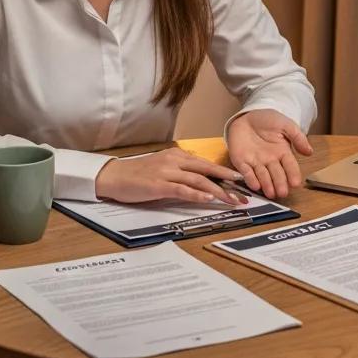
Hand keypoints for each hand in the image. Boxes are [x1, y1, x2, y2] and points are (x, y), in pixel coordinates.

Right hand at [95, 148, 245, 204]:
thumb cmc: (138, 175)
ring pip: (199, 181)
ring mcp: (167, 172)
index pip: (206, 165)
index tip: (241, 181)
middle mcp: (175, 161)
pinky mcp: (159, 185)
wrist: (113, 176)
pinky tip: (208, 199)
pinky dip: (196, 194)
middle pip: (208, 171)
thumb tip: (201, 181)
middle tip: (244, 193)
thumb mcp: (163, 168)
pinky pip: (182, 190)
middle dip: (228, 182)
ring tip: (232, 200)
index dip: (225, 173)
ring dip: (218, 191)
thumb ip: (181, 172)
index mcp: (177, 156)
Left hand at [226, 109, 312, 198]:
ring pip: (263, 176)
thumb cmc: (267, 120)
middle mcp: (270, 161)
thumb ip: (297, 137)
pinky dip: (250, 179)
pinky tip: (256, 185)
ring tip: (271, 193)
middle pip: (277, 174)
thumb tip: (309, 152)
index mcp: (283, 152)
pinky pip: (246, 172)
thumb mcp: (285, 125)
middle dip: (280, 184)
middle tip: (283, 193)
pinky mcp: (241, 162)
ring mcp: (256, 162)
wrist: (246, 116)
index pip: (290, 166)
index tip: (296, 183)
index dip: (293, 174)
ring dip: (267, 185)